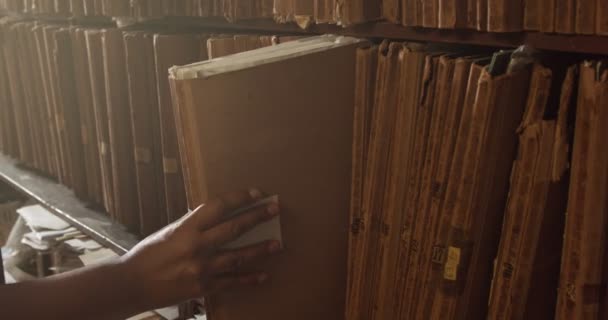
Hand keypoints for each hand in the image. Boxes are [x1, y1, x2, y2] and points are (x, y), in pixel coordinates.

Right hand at [119, 189, 280, 310]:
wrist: (131, 285)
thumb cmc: (149, 255)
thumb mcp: (170, 232)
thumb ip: (194, 225)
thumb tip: (219, 216)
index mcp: (186, 228)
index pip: (218, 206)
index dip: (239, 198)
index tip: (256, 193)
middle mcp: (196, 246)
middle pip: (234, 228)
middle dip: (257, 217)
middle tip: (275, 209)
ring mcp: (201, 269)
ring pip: (238, 256)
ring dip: (260, 249)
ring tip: (277, 244)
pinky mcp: (203, 287)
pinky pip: (231, 282)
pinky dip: (248, 279)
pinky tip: (263, 276)